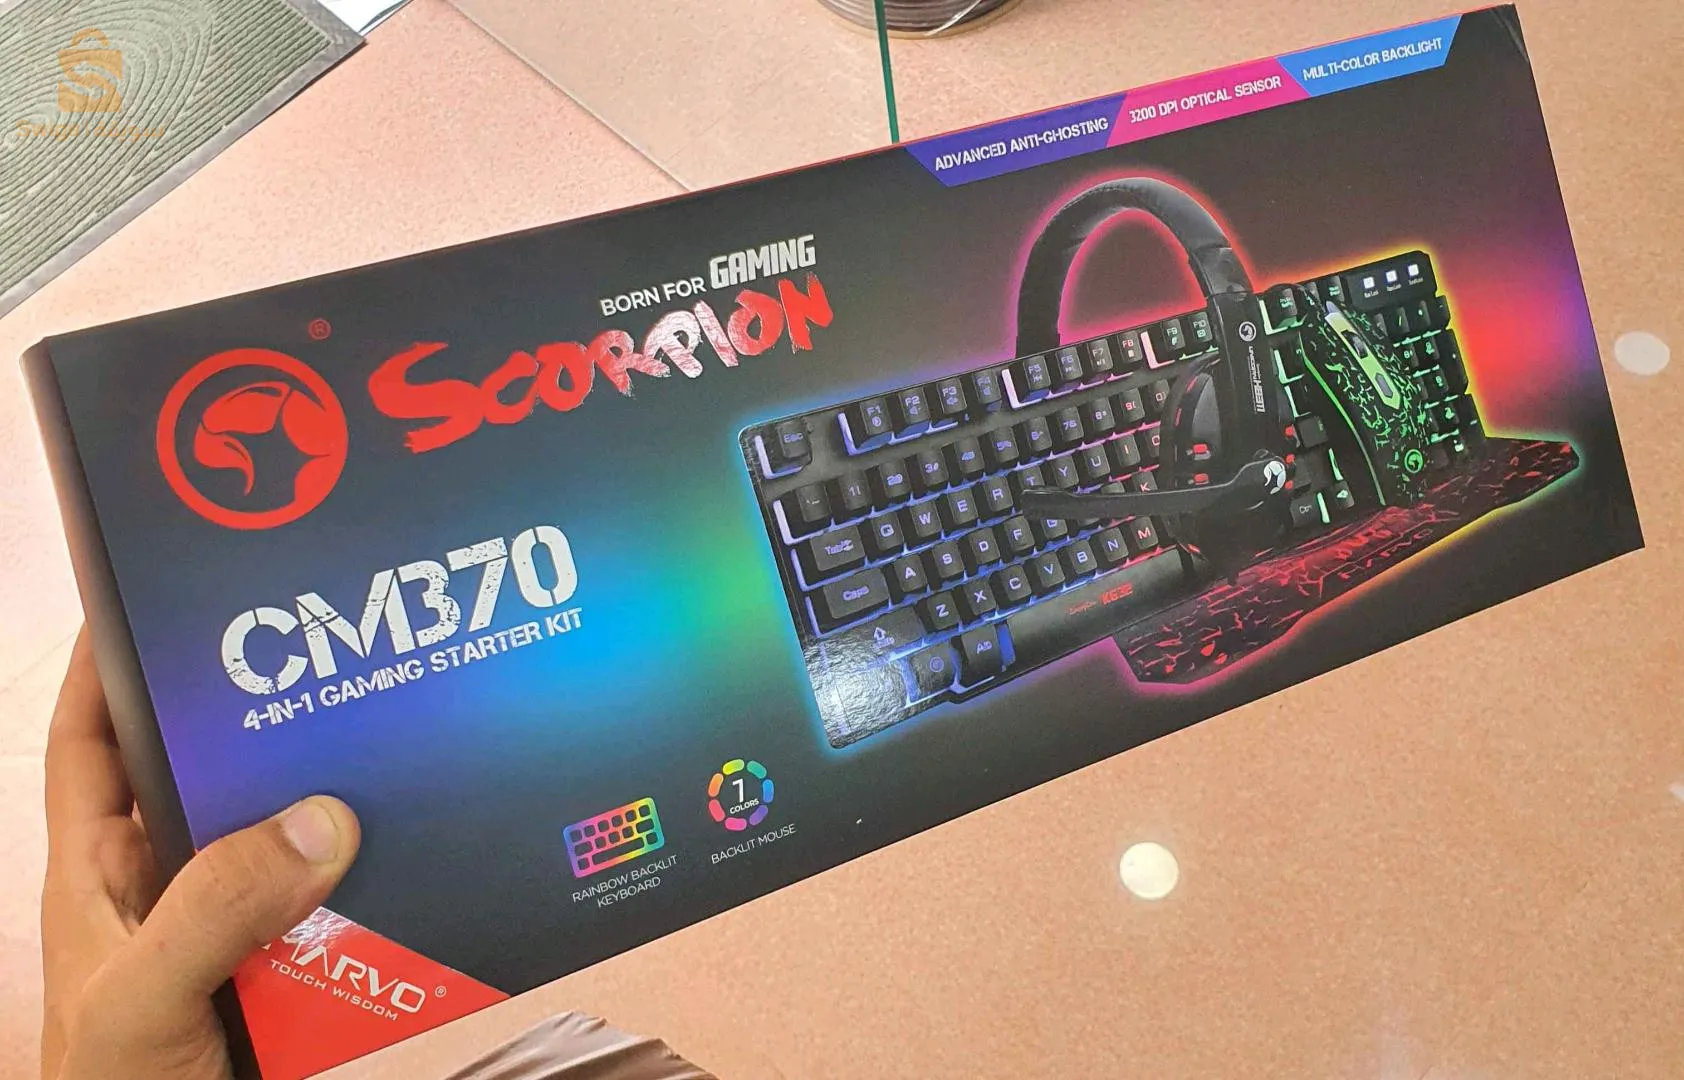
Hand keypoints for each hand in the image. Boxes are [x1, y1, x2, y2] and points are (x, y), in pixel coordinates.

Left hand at [41, 630, 360, 1078]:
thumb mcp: (141, 1000)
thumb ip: (214, 911)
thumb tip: (324, 820)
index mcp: (100, 877)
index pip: (89, 747)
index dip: (109, 669)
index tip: (161, 594)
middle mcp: (167, 888)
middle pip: (213, 779)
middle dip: (266, 723)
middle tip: (335, 657)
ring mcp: (231, 932)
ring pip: (290, 844)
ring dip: (339, 810)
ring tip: (400, 748)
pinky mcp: (291, 974)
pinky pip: (343, 910)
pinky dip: (383, 887)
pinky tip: (426, 859)